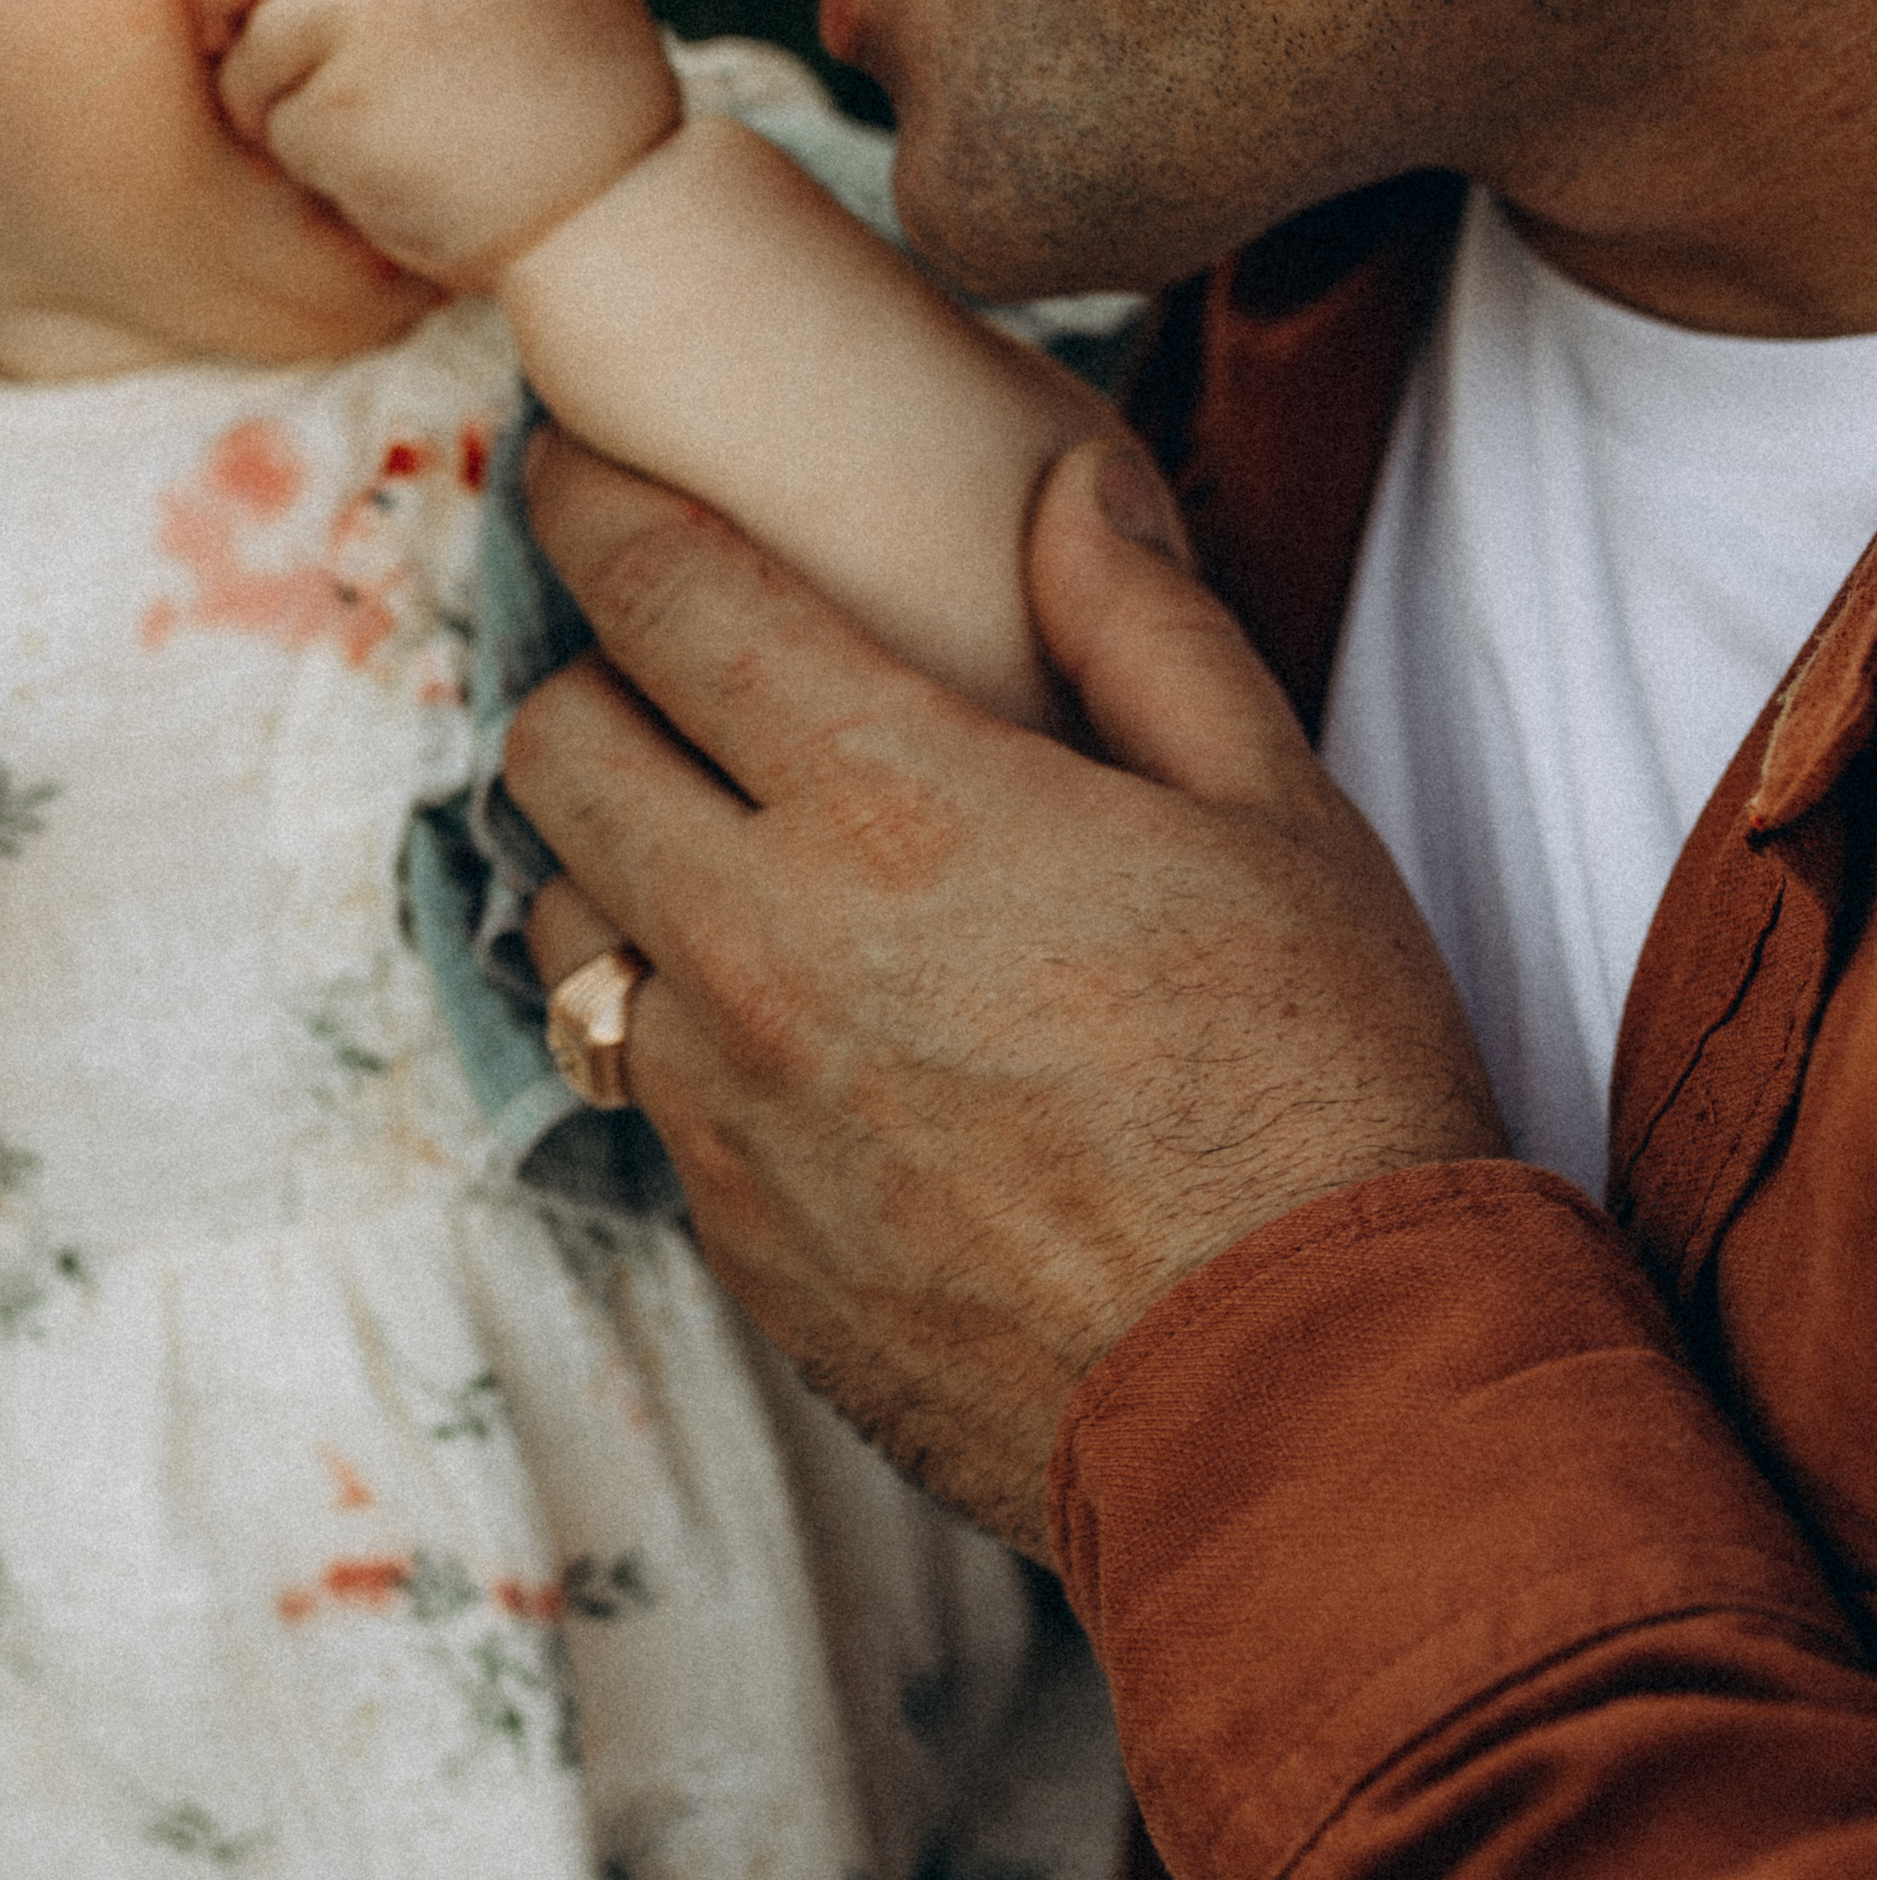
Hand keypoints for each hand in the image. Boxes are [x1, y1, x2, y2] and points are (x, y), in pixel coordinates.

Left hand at [194, 0, 679, 288]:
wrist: (617, 220)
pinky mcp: (349, 98)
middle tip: (214, 27)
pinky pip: (275, 112)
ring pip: (263, 28)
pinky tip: (346, 178)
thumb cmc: (587, 126)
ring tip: (305, 133)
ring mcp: (388, 14)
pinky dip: (294, 152)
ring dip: (258, 87)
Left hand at [510, 430, 1503, 1559]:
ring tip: (720, 851)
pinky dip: (681, 1023)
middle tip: (667, 670)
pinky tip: (797, 1026)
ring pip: (561, 925)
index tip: (577, 469)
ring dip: (614, 863)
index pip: (663, 597)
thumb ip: (1144, 627)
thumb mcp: (1281, 814)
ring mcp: (731, 1109)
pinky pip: (640, 1084)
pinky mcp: (735, 1239)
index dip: (596, 505)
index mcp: (896, 803)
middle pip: (555, 751)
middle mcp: (767, 945)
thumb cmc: (1324, 1091)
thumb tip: (1060, 486)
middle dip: (590, 680)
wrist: (1311, 1410)